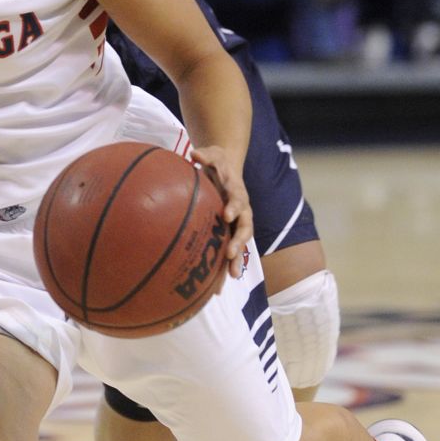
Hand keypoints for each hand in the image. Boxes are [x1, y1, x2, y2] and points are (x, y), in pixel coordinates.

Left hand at [191, 144, 252, 276]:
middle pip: (244, 228)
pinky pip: (229, 252)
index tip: (227, 215)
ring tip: (232, 277)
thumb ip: (206, 155)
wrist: (226, 169)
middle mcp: (242, 211)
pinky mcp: (230, 233)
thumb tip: (195, 154)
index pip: (239, 200)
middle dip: (238, 241)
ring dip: (236, 260)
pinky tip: (217, 287)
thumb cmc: (216, 162)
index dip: (234, 208)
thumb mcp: (213, 155)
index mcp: (237, 192)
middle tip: (230, 253)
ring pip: (240, 244)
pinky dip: (225, 268)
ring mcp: (237, 224)